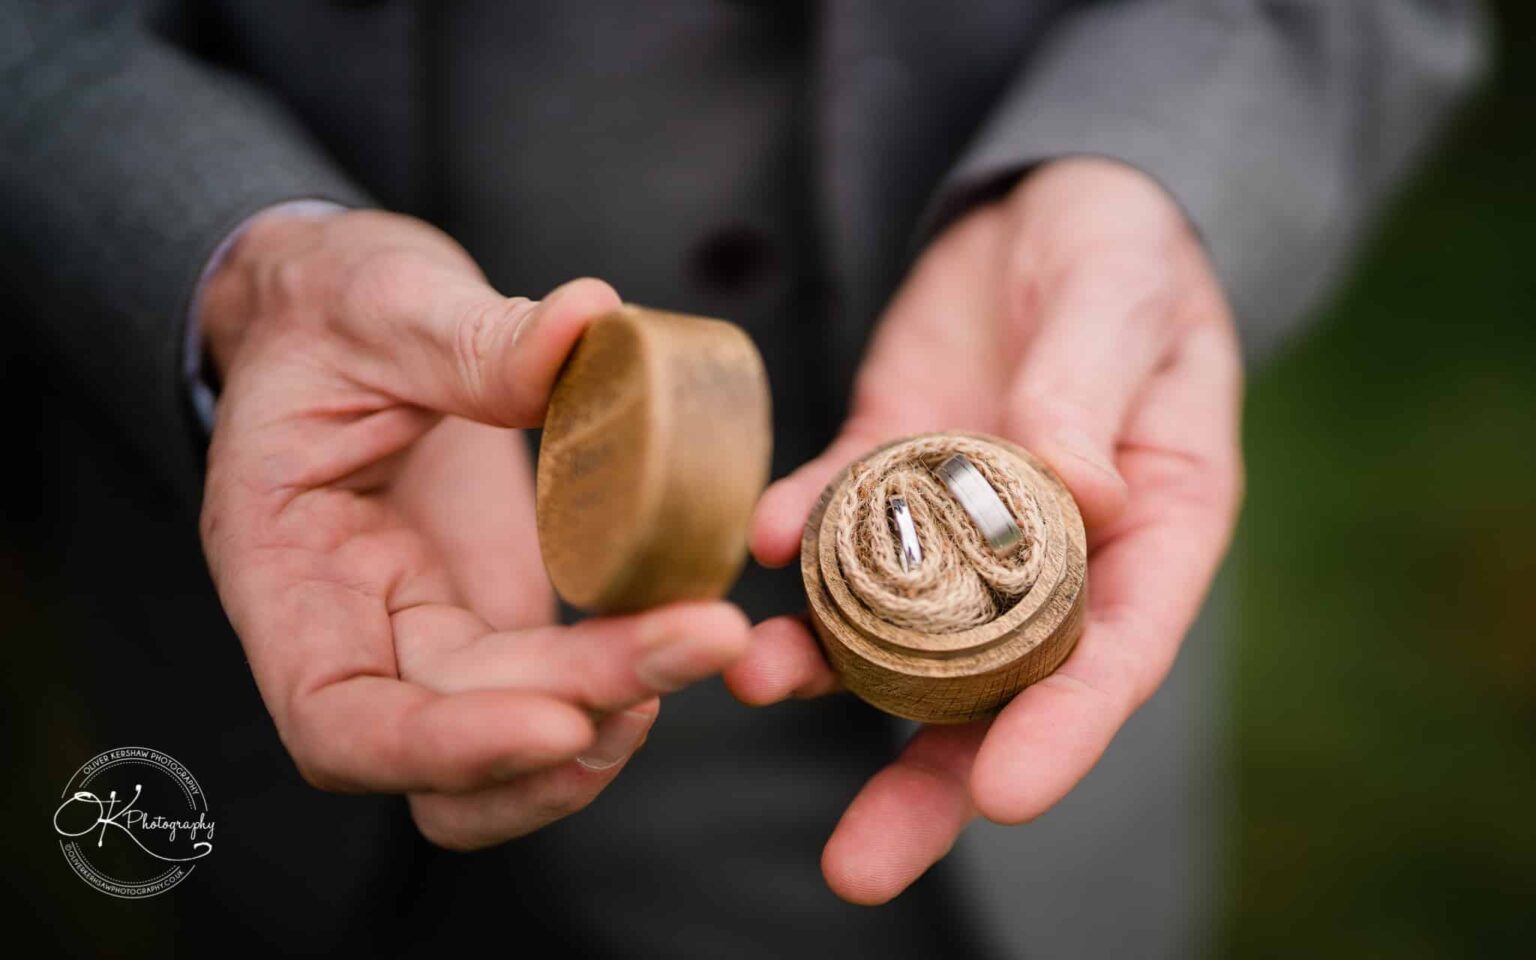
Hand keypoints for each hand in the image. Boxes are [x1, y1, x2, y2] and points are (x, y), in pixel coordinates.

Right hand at [198, 209, 748, 847]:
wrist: (346, 323)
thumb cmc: (330, 315)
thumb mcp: (380, 302)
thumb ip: (470, 335)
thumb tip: (586, 321)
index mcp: (285, 569)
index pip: (336, 720)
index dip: (445, 747)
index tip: (562, 721)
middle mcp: (352, 632)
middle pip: (455, 737)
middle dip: (579, 706)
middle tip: (696, 637)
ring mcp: (429, 635)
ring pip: (507, 748)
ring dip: (605, 727)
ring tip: (698, 643)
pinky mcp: (496, 618)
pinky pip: (556, 691)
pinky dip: (621, 682)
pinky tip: (686, 632)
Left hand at [731, 157, 1243, 901]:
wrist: (1045, 208)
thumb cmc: (1121, 249)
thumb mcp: (1119, 299)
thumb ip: (1090, 390)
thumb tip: (1079, 491)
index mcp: (1150, 529)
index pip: (1115, 652)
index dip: (1066, 731)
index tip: (1009, 798)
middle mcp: (1048, 555)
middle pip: (990, 692)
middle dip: (925, 784)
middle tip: (856, 872)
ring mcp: (954, 520)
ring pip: (891, 628)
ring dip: (822, 667)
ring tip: (756, 685)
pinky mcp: (883, 466)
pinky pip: (831, 517)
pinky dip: (793, 530)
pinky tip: (754, 536)